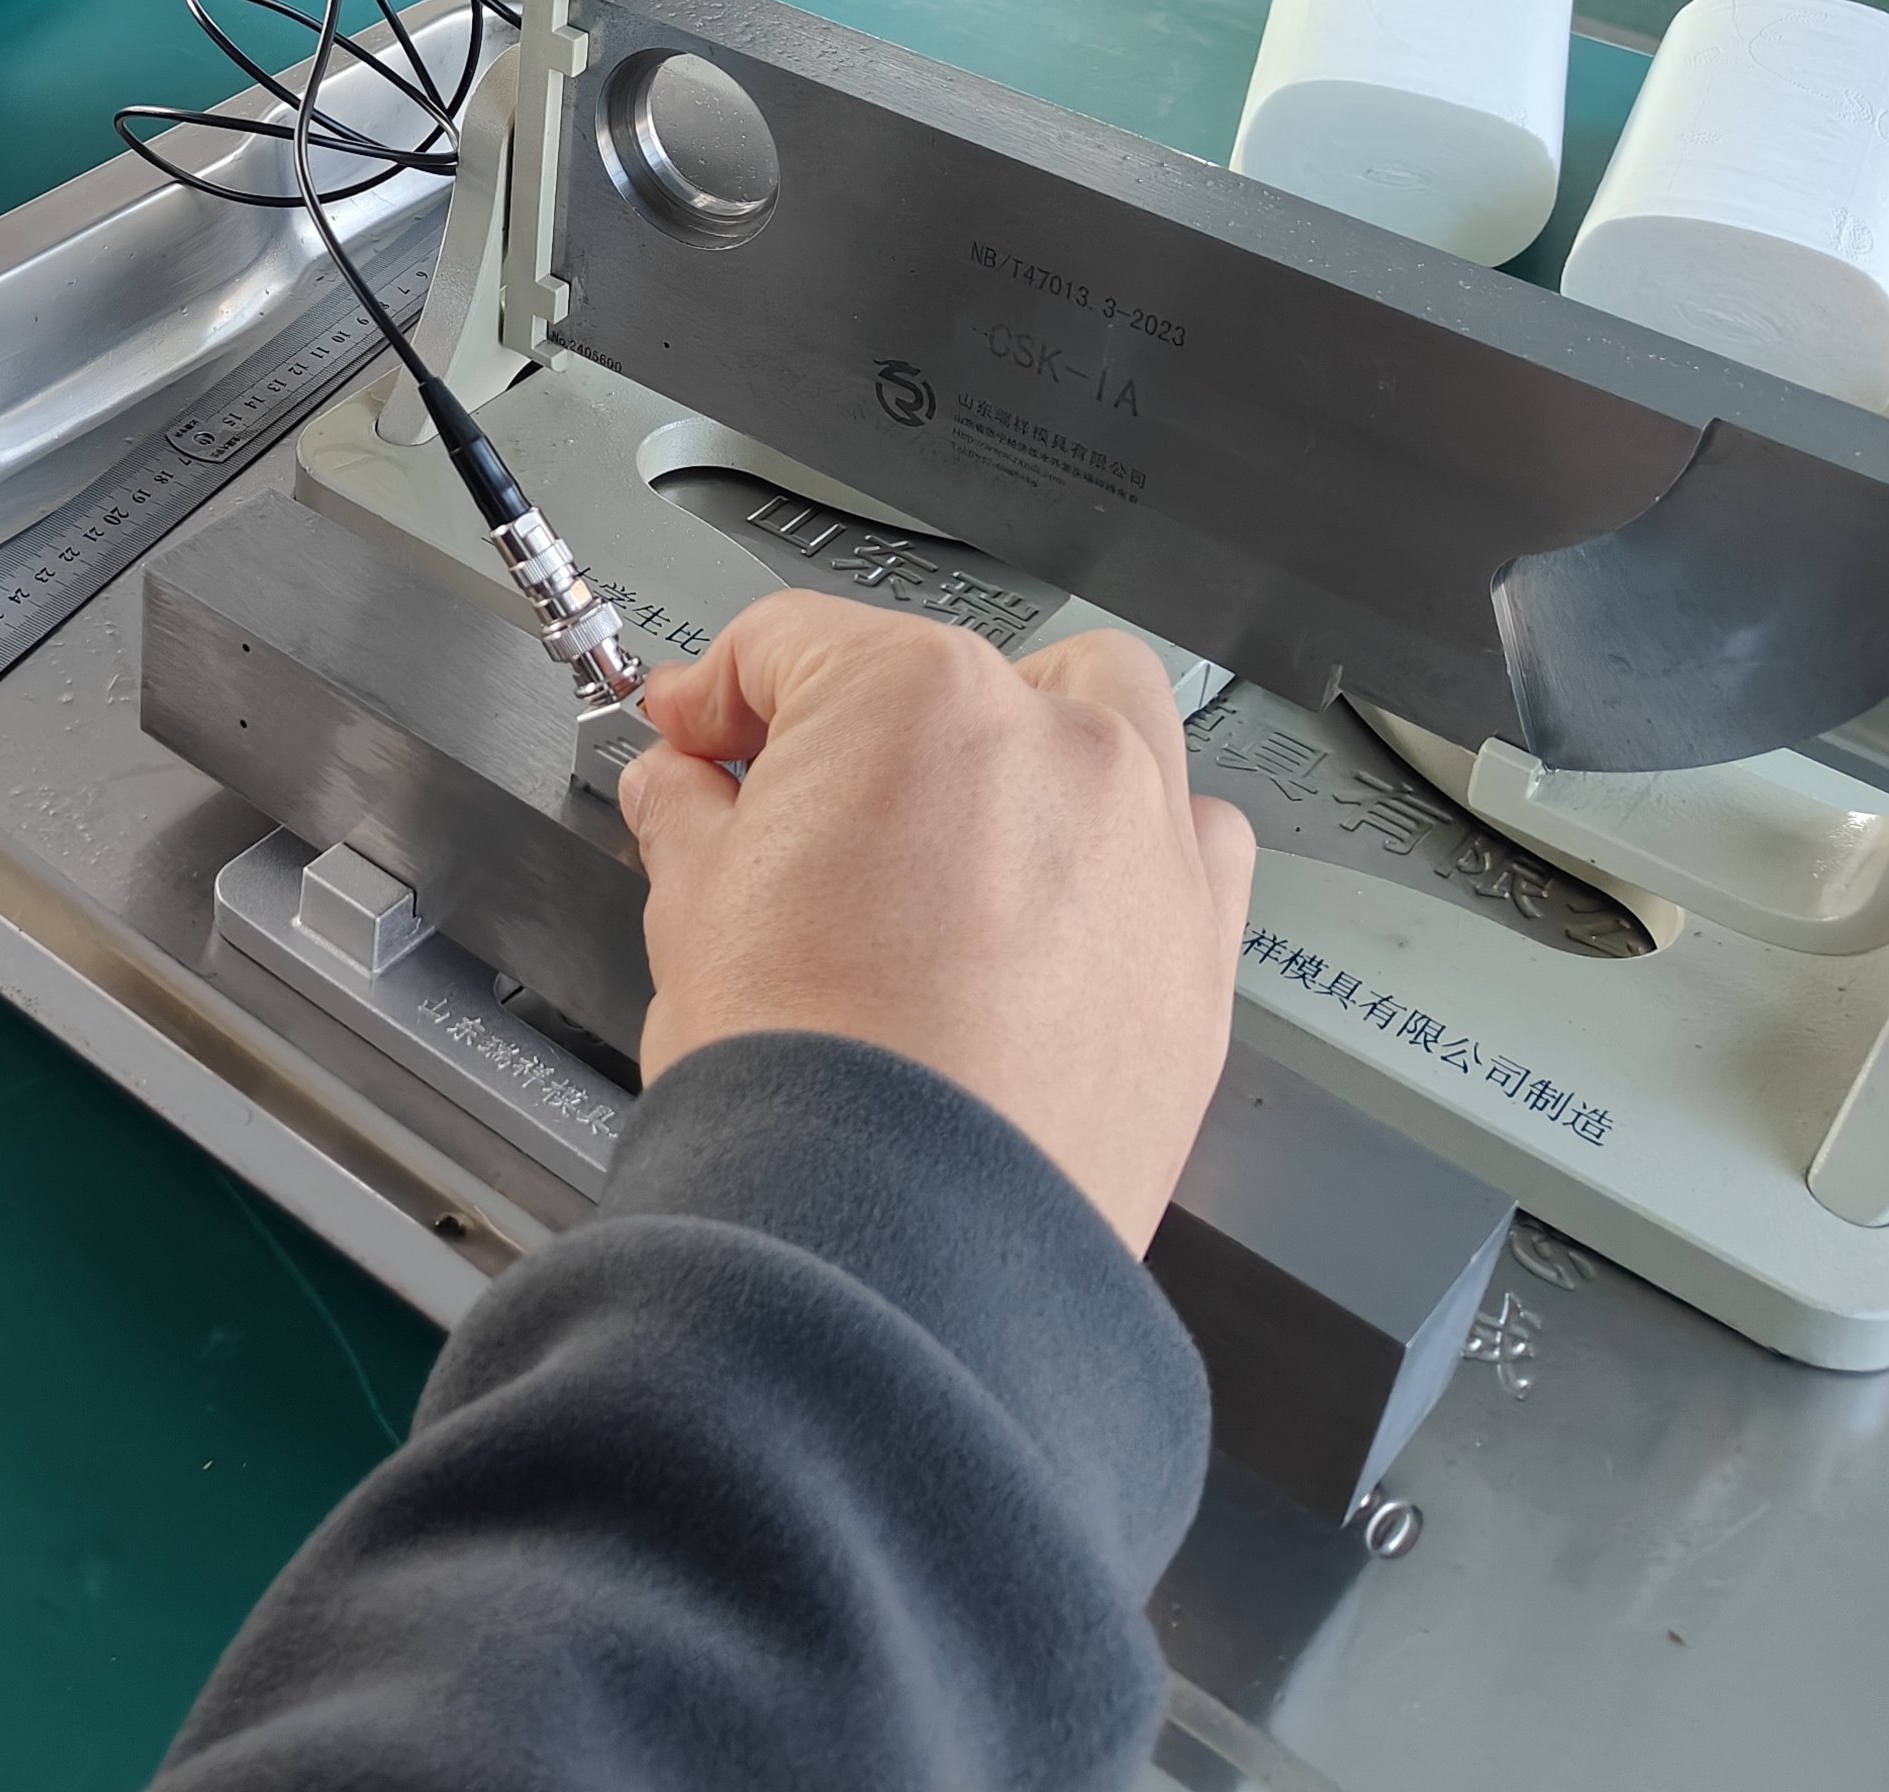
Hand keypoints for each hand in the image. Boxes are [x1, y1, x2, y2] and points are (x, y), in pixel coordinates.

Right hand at [619, 591, 1255, 1252]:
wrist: (901, 1243)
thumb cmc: (813, 1086)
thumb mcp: (693, 916)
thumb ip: (690, 821)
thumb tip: (684, 798)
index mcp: (915, 700)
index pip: (791, 645)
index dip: (714, 692)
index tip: (693, 734)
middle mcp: (1057, 746)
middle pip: (962, 666)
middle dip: (884, 713)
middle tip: (812, 795)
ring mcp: (1149, 844)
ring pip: (1113, 727)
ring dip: (1033, 756)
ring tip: (956, 841)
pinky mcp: (1204, 951)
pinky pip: (1192, 850)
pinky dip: (1131, 856)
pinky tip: (1059, 917)